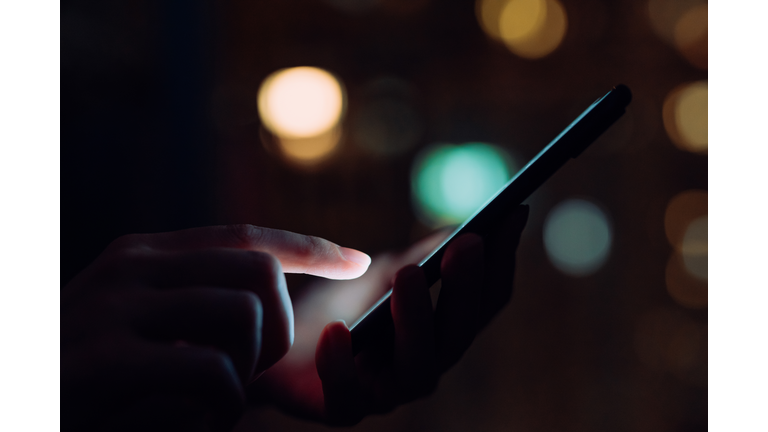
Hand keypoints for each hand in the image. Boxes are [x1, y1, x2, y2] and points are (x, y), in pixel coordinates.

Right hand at [61, 225, 370, 431]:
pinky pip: (212, 370)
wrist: (22, 406)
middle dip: (280, 327)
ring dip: (249, 370)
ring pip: (244, 314)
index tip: (356, 261)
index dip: (308, 248)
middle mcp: (131, 268)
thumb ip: (193, 309)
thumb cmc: (86, 383)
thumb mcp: (141, 332)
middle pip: (259, 271)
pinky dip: (223, 405)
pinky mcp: (105, 360)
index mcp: (143, 258)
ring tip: (217, 401)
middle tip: (254, 371)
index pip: (244, 238)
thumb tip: (265, 304)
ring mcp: (115, 308)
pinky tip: (203, 420)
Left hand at [251, 205, 528, 425]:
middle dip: (465, 288)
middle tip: (467, 243)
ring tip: (407, 274)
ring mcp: (383, 393)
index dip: (500, 263)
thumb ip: (420, 258)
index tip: (509, 217)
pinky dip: (343, 366)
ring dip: (416, 320)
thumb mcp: (378, 274)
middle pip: (458, 335)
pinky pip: (347, 398)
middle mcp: (422, 366)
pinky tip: (336, 331)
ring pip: (417, 369)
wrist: (271, 338)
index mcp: (438, 334)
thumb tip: (465, 227)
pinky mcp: (337, 409)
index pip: (484, 304)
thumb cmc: (333, 307)